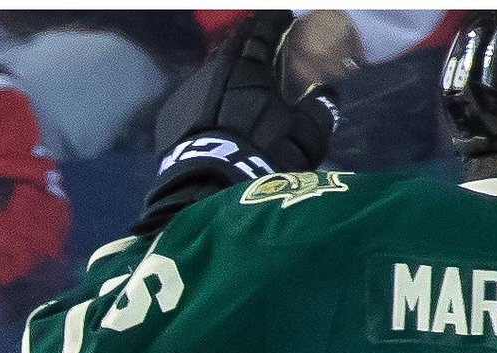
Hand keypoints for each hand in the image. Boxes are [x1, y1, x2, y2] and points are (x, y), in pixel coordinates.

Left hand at [138, 9, 337, 235]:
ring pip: (209, 67)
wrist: (208, 191)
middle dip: (247, 36)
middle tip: (259, 32)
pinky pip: (191, 94)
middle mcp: (216, 72)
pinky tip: (210, 99)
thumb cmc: (265, 157)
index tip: (283, 17)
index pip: (263, 34)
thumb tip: (327, 92)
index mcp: (250, 69)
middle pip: (233, 45)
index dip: (274, 23)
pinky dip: (205, 91)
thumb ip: (321, 109)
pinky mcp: (169, 117)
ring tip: (236, 65)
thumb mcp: (308, 135)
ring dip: (224, 63)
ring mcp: (188, 93)